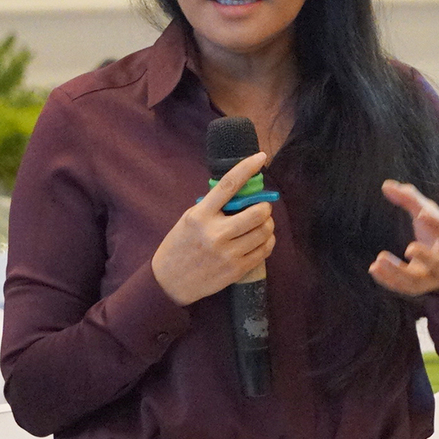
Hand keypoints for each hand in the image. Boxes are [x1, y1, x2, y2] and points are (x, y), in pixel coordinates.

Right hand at [151, 152, 275, 306]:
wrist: (169, 281)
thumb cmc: (180, 246)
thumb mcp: (189, 219)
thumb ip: (212, 207)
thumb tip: (241, 193)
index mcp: (201, 216)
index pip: (228, 185)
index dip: (247, 168)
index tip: (261, 157)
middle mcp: (215, 233)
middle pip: (257, 212)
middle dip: (265, 207)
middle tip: (262, 207)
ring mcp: (227, 253)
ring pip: (264, 232)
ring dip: (268, 224)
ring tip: (261, 224)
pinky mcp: (236, 269)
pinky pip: (264, 251)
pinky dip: (268, 242)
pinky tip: (261, 240)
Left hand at [369, 180, 438, 295]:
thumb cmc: (436, 232)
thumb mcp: (429, 214)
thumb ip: (410, 198)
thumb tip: (385, 185)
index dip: (437, 225)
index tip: (422, 214)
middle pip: (438, 263)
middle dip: (425, 256)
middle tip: (410, 248)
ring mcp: (432, 279)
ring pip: (417, 281)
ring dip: (397, 272)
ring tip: (379, 259)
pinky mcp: (417, 288)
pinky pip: (403, 288)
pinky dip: (388, 280)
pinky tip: (373, 268)